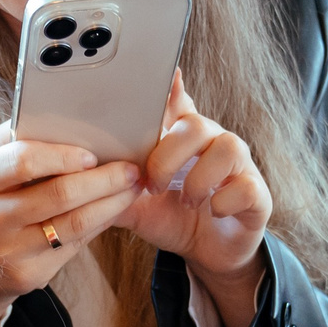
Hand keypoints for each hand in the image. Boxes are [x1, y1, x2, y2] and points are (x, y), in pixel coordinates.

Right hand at [0, 122, 139, 315]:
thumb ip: (23, 142)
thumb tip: (79, 123)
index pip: (23, 161)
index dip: (63, 156)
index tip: (93, 154)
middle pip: (58, 193)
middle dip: (103, 179)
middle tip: (131, 169)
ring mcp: (6, 249)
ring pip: (73, 222)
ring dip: (112, 203)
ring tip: (133, 188)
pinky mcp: (27, 273)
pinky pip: (75, 245)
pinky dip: (101, 224)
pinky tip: (114, 210)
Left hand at [115, 75, 272, 326]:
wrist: (207, 252)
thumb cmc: (169, 216)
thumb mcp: (133, 203)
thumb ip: (109, 186)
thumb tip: (72, 177)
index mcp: (180, 139)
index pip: (176, 103)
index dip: (170, 88)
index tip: (165, 75)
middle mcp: (211, 143)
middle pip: (195, 125)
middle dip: (168, 154)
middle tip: (151, 184)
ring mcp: (238, 167)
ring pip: (228, 148)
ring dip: (200, 176)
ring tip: (187, 199)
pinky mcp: (255, 194)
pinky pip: (247, 186)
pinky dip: (226, 199)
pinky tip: (213, 210)